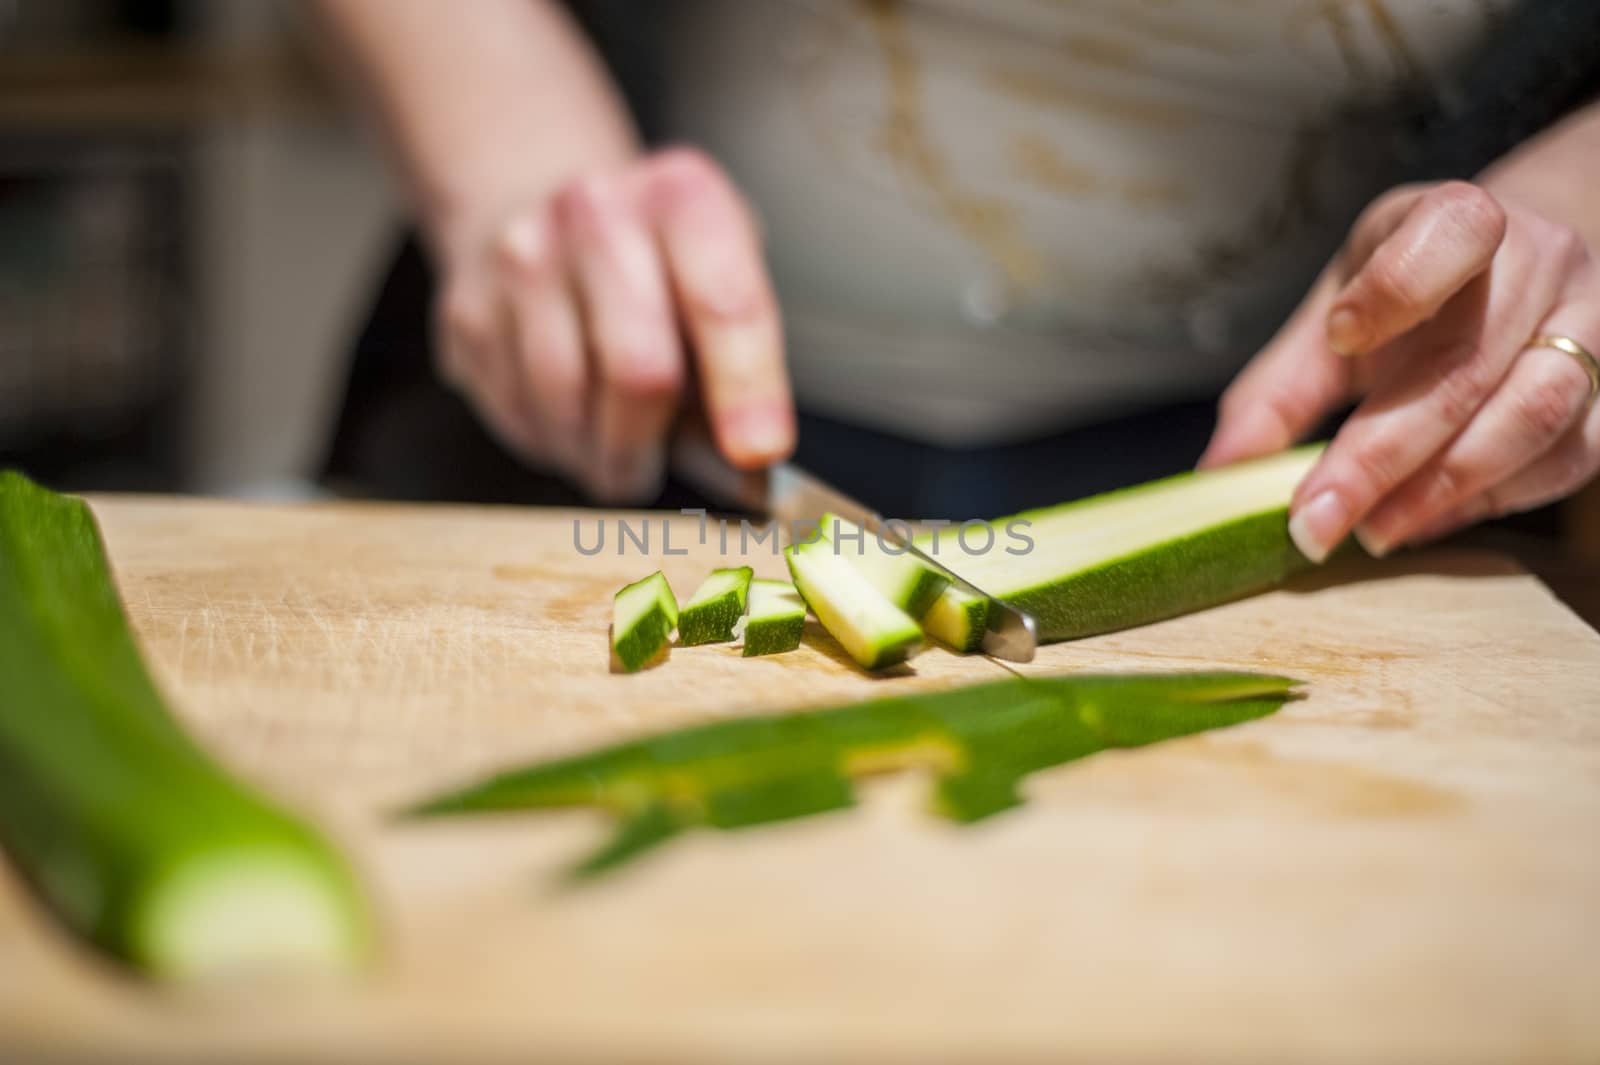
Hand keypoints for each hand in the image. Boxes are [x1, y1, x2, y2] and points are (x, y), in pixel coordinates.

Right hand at [433, 148, 794, 501]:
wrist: (533, 200)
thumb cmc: (653, 260)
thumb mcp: (720, 273)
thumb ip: (739, 359)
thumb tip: (745, 460)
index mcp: (681, 198)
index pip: (723, 303)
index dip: (747, 388)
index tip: (758, 453)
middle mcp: (596, 213)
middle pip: (638, 367)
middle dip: (653, 445)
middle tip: (655, 475)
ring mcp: (521, 259)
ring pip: (568, 407)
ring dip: (597, 455)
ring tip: (612, 449)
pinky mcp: (469, 310)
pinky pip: (517, 415)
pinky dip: (552, 441)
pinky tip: (566, 419)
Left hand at [1202, 180, 1599, 560]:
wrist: (1515, 270)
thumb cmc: (1412, 293)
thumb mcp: (1335, 313)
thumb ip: (1277, 390)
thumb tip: (1217, 473)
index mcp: (1457, 220)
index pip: (1454, 230)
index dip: (1400, 285)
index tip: (1339, 335)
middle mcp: (1540, 262)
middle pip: (1472, 361)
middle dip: (1385, 454)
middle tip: (1317, 519)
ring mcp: (1590, 323)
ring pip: (1537, 412)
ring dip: (1444, 487)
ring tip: (1372, 530)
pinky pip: (1572, 454)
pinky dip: (1495, 499)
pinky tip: (1427, 520)